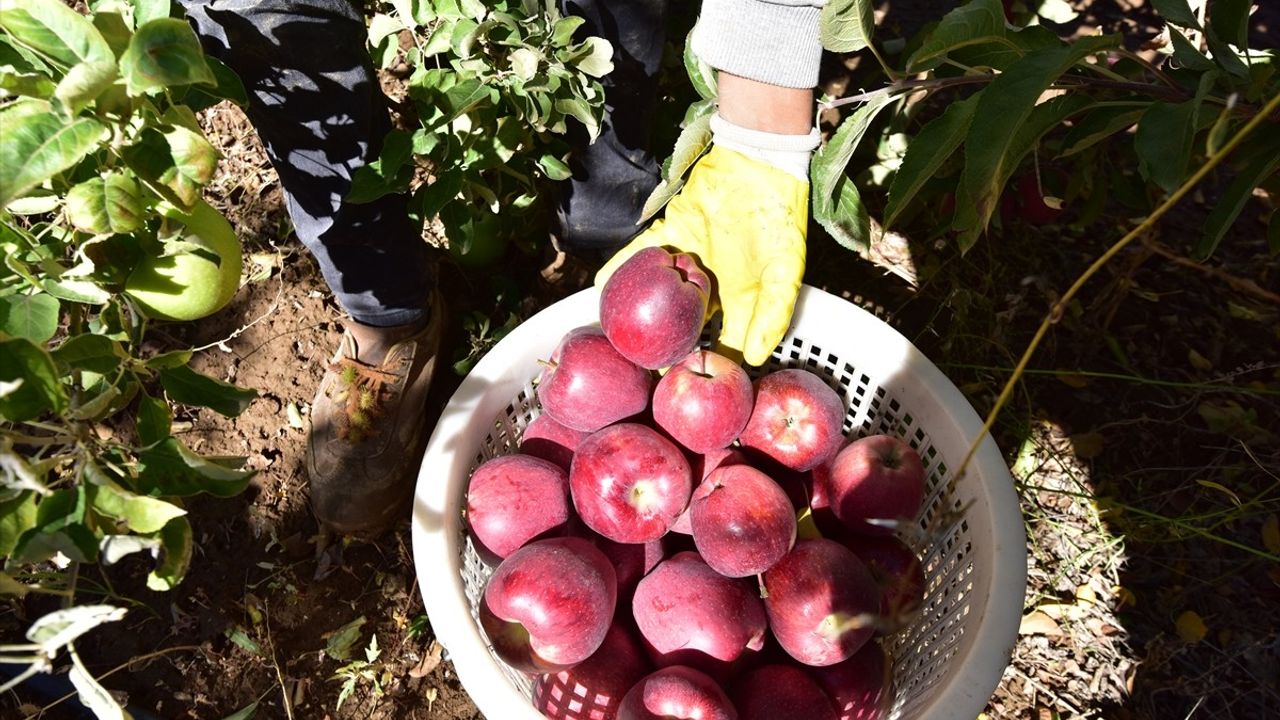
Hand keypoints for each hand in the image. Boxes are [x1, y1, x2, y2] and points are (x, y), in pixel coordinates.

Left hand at [596, 143, 808, 365]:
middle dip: (667, 346)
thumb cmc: (779, 219)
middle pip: (686, 324)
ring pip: (661, 294)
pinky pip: (642, 254)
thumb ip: (773, 313)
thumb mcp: (786, 270)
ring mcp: (688, 261)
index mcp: (740, 300)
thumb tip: (755, 357)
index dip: (709, 364)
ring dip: (640, 313)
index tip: (689, 383)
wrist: (759, 165)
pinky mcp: (671, 235)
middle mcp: (711, 286)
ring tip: (618, 336)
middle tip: (644, 369)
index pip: (723, 342)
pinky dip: (622, 267)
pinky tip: (602, 286)